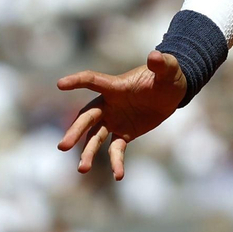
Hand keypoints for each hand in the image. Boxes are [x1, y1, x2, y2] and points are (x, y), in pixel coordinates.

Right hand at [56, 49, 185, 179]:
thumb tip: (154, 56)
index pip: (92, 80)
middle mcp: (109, 103)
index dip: (76, 81)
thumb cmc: (168, 76)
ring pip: (94, 137)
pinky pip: (116, 150)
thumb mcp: (169, 69)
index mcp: (115, 86)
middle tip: (63, 146)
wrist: (172, 93)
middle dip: (75, 131)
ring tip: (82, 170)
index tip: (60, 84)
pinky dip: (116, 162)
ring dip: (87, 152)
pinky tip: (118, 176)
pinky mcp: (124, 134)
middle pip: (87, 117)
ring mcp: (114, 120)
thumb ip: (161, 63)